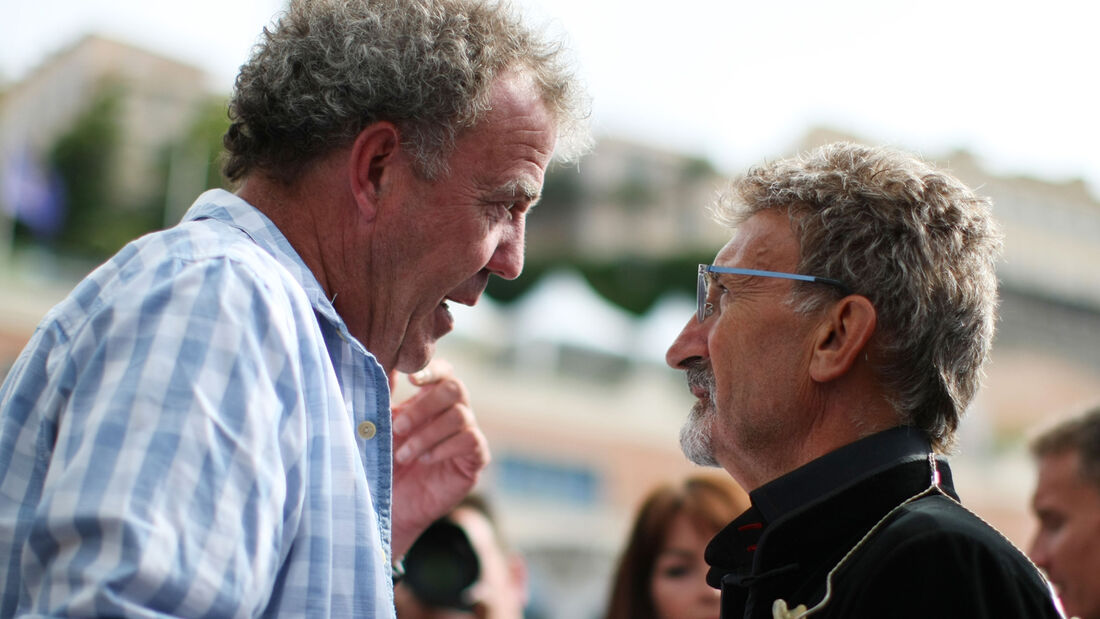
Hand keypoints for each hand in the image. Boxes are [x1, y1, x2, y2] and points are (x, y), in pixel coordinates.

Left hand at [389, 359, 489, 557]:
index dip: (432, 370)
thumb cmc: (383, 463)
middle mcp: (453, 412)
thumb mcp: (379, 427)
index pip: (443, 371)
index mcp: (430, 399)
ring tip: (403, 455)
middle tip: (397, 428)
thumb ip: (382, 396)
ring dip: (427, 434)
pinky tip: (425, 460)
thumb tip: (378, 364)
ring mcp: (467, 434)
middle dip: (424, 406)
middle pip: (455, 388)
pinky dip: (444, 447)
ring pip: (460, 415)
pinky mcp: (475, 458)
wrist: (391, 506)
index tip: (412, 379)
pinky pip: (471, 440)